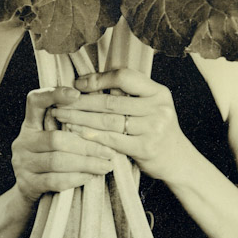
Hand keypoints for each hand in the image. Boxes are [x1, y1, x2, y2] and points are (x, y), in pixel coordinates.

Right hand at [12, 87, 114, 202]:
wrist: (31, 195)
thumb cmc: (52, 159)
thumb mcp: (54, 139)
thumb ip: (70, 125)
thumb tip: (104, 112)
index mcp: (30, 124)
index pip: (35, 101)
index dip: (53, 94)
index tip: (77, 94)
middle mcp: (23, 141)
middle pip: (55, 139)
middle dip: (86, 146)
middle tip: (109, 152)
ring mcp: (23, 164)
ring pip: (57, 161)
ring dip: (86, 163)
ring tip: (106, 165)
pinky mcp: (28, 184)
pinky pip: (55, 180)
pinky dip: (76, 178)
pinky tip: (90, 176)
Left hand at [50, 69, 186, 181]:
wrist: (178, 160)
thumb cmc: (156, 130)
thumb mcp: (151, 106)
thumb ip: (128, 94)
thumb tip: (88, 82)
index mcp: (158, 91)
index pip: (124, 77)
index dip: (98, 80)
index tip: (77, 85)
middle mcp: (158, 107)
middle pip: (111, 101)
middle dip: (81, 102)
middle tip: (60, 103)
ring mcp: (154, 128)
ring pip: (108, 121)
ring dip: (81, 119)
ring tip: (62, 117)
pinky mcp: (146, 148)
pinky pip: (113, 140)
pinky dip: (92, 136)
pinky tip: (77, 134)